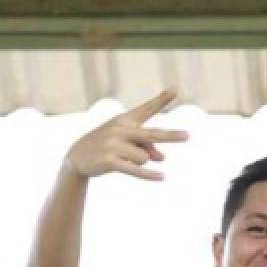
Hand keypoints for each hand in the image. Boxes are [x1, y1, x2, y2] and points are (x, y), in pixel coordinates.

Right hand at [64, 88, 186, 179]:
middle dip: (170, 136)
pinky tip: (162, 178)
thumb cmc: (108, 145)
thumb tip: (162, 158)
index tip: (176, 88)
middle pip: (152, 135)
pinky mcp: (110, 161)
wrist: (77, 157)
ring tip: (124, 159)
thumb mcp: (127, 142)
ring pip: (145, 158)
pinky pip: (136, 170)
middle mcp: (120, 129)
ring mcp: (113, 144)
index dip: (162, 99)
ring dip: (141, 163)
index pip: (147, 108)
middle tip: (189, 136)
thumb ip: (148, 147)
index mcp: (125, 120)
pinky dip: (149, 175)